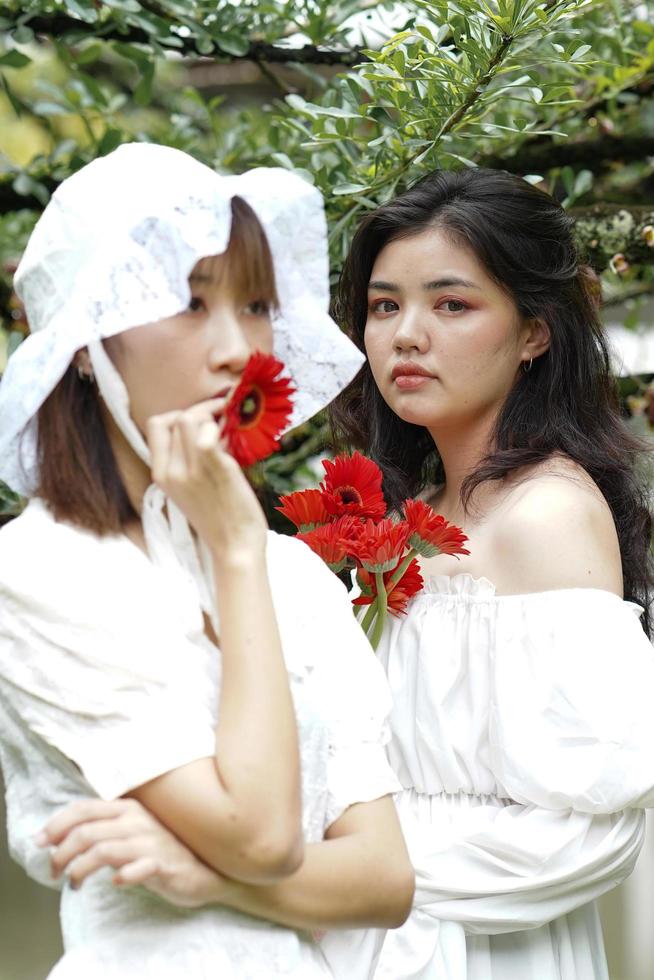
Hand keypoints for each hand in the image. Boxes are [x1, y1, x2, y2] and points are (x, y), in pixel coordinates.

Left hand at [37, 798, 227, 908]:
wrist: (206, 867)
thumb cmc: (162, 850)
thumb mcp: (132, 832)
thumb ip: (105, 829)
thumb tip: (62, 838)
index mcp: (128, 808)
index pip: (84, 808)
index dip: (56, 824)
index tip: (39, 842)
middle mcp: (137, 821)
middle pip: (86, 831)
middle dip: (61, 852)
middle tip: (54, 871)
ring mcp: (151, 842)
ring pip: (102, 850)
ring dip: (80, 869)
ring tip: (74, 883)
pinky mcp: (163, 864)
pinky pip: (138, 868)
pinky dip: (122, 875)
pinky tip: (116, 882)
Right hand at [146, 398, 267, 561]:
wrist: (234, 547)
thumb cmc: (219, 518)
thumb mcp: (190, 490)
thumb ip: (188, 462)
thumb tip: (206, 428)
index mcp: (161, 475)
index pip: (156, 424)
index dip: (178, 414)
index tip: (200, 420)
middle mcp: (171, 471)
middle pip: (176, 417)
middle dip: (202, 411)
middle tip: (222, 420)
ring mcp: (191, 471)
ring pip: (190, 418)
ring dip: (213, 416)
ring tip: (229, 431)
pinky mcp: (215, 471)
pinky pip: (207, 435)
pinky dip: (220, 428)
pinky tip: (232, 441)